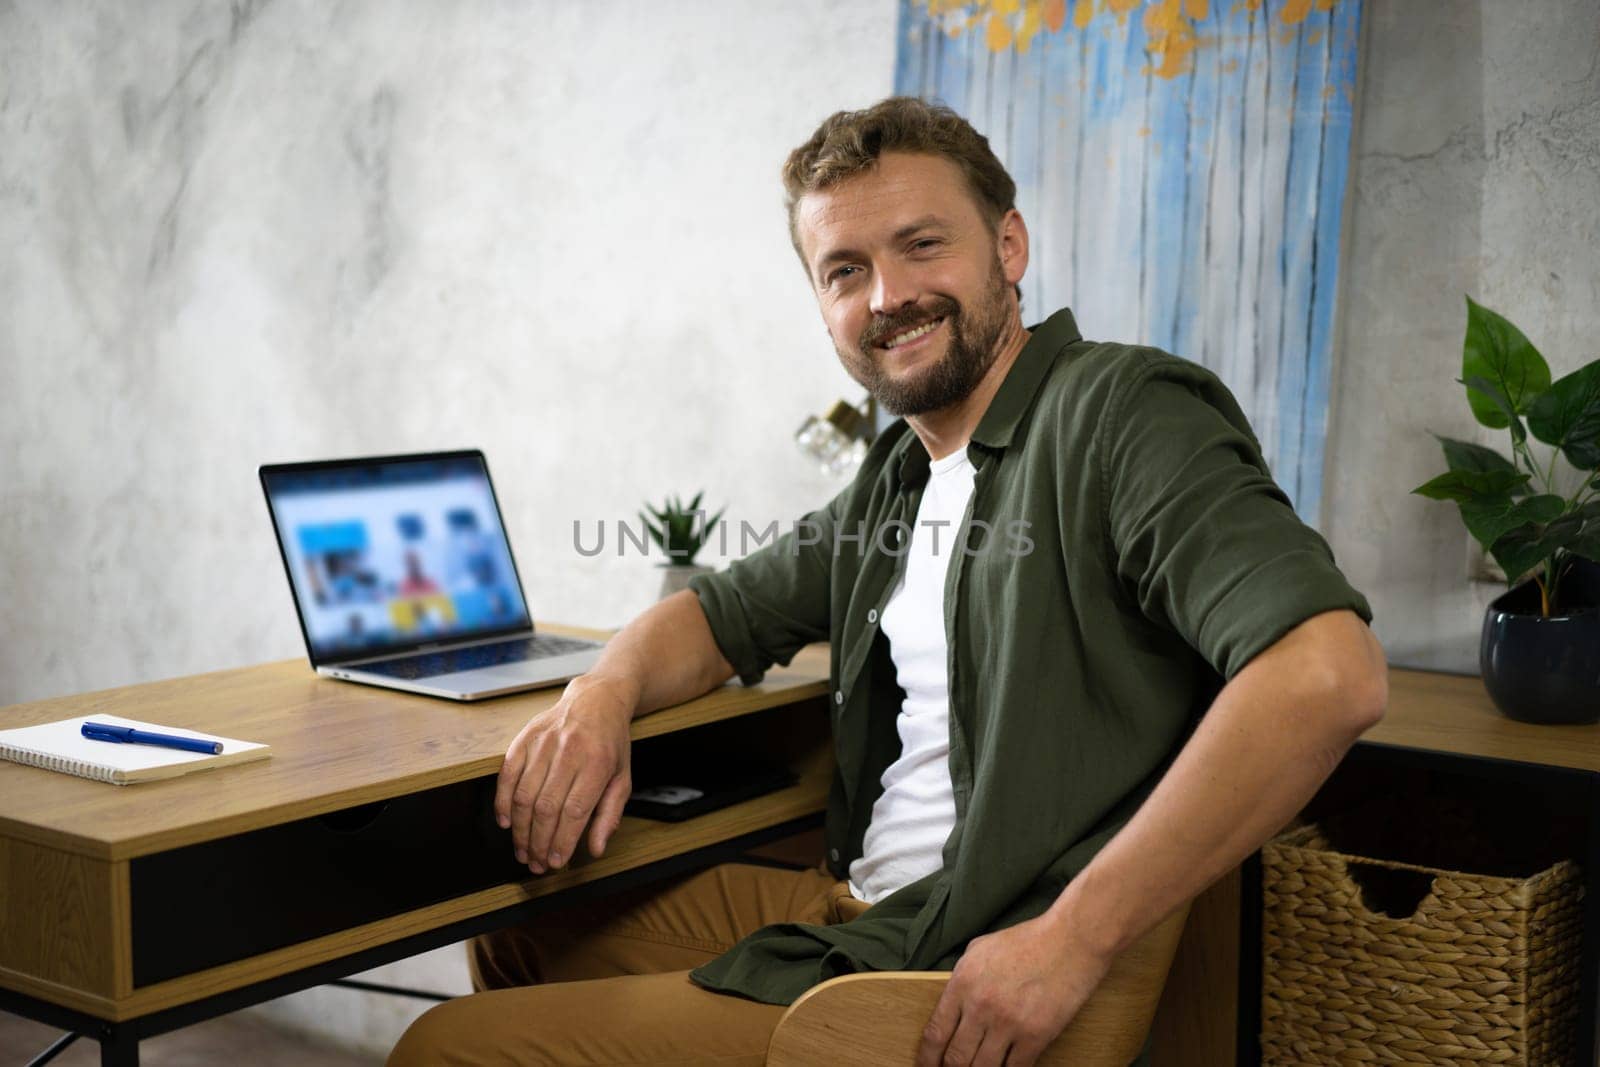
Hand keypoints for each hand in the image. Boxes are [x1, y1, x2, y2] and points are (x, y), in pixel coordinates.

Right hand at [493, 673, 636, 873]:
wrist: (597, 700)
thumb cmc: (611, 743)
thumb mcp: (622, 778)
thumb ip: (609, 815)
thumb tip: (596, 849)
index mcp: (598, 763)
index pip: (575, 811)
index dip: (562, 841)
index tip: (556, 861)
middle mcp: (570, 751)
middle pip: (546, 808)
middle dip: (538, 842)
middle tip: (536, 863)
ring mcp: (544, 743)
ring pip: (524, 795)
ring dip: (520, 830)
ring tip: (522, 850)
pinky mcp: (525, 737)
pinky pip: (507, 774)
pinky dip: (503, 801)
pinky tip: (506, 821)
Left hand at [916, 911, 1112, 1066]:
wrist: (1070, 941)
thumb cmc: (1028, 941)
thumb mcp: (980, 948)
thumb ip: (962, 977)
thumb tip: (951, 1003)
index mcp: (963, 983)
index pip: (935, 1033)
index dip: (926, 1058)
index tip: (926, 1066)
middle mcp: (981, 1006)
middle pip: (955, 1059)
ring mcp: (1008, 1023)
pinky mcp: (1035, 1035)